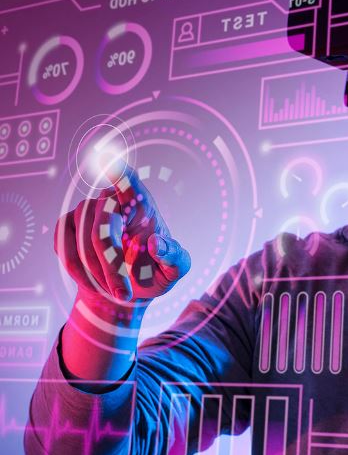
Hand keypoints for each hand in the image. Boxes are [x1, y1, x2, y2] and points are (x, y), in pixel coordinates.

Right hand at [54, 164, 190, 307]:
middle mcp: (112, 202)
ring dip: (97, 272)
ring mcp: (86, 211)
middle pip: (104, 222)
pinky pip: (65, 247)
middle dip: (111, 263)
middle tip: (122, 293)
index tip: (108, 161)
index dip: (119, 174)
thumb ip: (175, 258)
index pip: (130, 182)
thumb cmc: (154, 274)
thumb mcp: (175, 271)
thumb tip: (156, 243)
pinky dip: (79, 272)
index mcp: (142, 206)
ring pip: (83, 239)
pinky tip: (95, 281)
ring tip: (115, 290)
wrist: (124, 290)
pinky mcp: (66, 226)